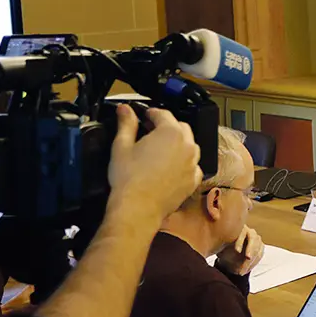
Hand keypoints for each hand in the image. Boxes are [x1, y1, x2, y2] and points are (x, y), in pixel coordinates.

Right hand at [107, 106, 201, 226]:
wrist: (138, 207)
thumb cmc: (129, 178)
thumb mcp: (122, 146)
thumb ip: (126, 123)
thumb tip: (125, 109)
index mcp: (171, 132)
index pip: (163, 114)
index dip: (152, 113)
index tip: (145, 116)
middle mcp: (187, 146)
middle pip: (180, 127)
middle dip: (166, 127)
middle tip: (150, 132)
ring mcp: (193, 163)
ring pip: (189, 146)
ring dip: (178, 143)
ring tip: (160, 150)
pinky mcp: (193, 180)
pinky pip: (192, 166)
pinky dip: (184, 163)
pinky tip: (170, 168)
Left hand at [218, 226, 263, 275]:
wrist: (229, 261)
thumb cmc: (224, 252)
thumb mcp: (220, 247)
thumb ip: (218, 244)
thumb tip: (209, 243)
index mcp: (239, 228)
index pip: (242, 231)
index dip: (240, 241)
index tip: (237, 251)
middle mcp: (249, 231)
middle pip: (254, 238)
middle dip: (251, 249)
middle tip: (248, 258)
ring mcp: (257, 239)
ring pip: (258, 247)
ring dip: (252, 260)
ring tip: (242, 270)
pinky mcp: (261, 247)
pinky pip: (260, 254)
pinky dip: (254, 262)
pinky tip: (246, 269)